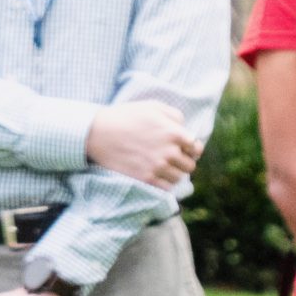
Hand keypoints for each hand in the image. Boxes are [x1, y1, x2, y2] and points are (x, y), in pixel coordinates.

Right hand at [84, 100, 200, 186]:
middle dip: (184, 161)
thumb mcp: (152, 107)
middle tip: (173, 158)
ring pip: (179, 178)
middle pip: (190, 166)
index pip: (196, 148)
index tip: (185, 149)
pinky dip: (164, 183)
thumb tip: (184, 128)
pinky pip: (166, 188)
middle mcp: (169, 152)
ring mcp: (158, 167)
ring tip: (163, 166)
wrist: (99, 133)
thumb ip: (174, 115)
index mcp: (173, 132)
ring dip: (174, 173)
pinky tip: (156, 174)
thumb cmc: (126, 116)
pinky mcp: (146, 179)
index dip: (192, 148)